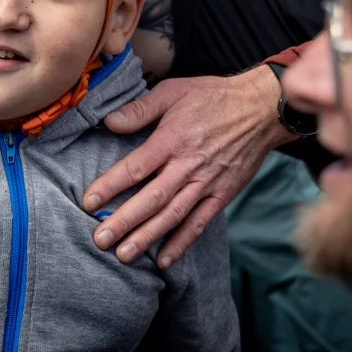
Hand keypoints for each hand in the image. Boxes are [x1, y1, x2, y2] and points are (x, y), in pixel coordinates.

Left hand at [82, 65, 293, 267]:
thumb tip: (109, 122)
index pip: (136, 167)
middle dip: (124, 221)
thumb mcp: (173, 91)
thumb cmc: (213, 97)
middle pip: (152, 198)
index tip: (88, 202)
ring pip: (173, 215)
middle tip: (100, 239)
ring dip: (147, 237)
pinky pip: (200, 223)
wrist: (262, 109)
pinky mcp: (222, 195)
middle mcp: (188, 165)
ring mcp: (207, 183)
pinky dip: (182, 243)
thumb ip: (140, 109)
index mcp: (173, 139)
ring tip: (123, 255)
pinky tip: (163, 260)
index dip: (111, 185)